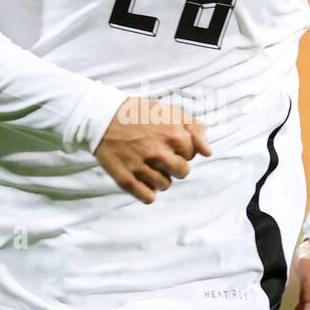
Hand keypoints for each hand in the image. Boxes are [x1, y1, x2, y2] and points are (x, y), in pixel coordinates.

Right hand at [94, 97, 210, 203]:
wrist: (101, 117)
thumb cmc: (138, 113)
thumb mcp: (169, 111)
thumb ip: (194, 129)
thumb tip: (208, 152)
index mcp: (174, 135)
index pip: (192, 155)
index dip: (181, 149)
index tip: (168, 143)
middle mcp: (160, 153)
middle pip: (182, 173)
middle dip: (174, 165)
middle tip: (158, 155)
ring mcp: (142, 168)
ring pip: (165, 186)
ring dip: (159, 178)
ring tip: (147, 164)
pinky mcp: (126, 180)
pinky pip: (149, 198)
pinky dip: (147, 191)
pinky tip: (141, 178)